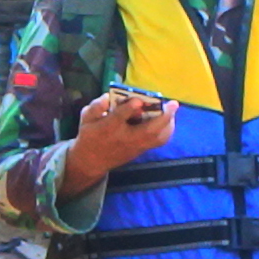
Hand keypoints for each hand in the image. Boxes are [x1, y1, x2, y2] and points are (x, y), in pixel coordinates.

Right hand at [56, 82, 177, 190]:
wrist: (92, 161)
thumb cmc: (90, 135)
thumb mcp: (86, 118)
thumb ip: (96, 107)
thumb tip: (106, 97)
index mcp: (108, 128)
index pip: (119, 118)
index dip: (129, 109)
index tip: (138, 100)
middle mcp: (125, 138)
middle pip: (147, 131)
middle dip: (162, 117)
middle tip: (173, 104)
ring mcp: (135, 146)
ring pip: (157, 138)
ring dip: (168, 123)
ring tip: (172, 109)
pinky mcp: (141, 150)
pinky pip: (159, 142)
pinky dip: (167, 130)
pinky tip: (168, 119)